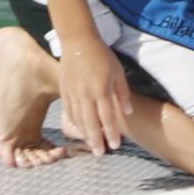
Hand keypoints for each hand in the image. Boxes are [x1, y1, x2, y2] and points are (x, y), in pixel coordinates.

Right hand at [58, 33, 138, 156]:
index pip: (108, 118)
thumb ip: (123, 93)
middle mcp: (86, 94)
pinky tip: (79, 129)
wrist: (77, 40)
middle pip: (91, 123)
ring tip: (91, 146)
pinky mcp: (64, 90)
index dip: (112, 133)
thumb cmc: (101, 55)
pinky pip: (69, 111)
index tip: (116, 146)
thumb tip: (129, 111)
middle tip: (101, 154)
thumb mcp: (118, 71)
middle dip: (96, 141)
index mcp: (101, 89)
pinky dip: (74, 122)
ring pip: (78, 120)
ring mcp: (73, 93)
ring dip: (85, 135)